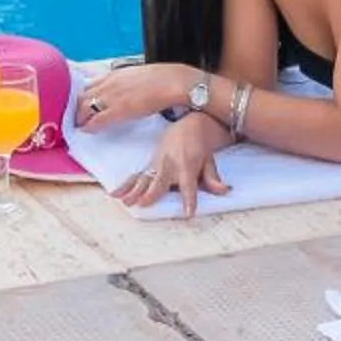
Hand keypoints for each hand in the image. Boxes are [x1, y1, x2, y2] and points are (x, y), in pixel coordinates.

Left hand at [71, 64, 201, 130]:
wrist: (176, 82)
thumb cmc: (164, 78)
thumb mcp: (140, 75)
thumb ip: (127, 81)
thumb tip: (126, 89)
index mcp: (116, 74)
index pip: (89, 84)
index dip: (83, 96)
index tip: (82, 104)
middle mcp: (110, 83)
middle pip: (83, 95)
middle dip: (78, 107)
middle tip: (77, 117)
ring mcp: (113, 96)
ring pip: (85, 107)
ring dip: (80, 117)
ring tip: (80, 125)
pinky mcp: (120, 110)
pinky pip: (97, 119)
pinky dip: (89, 125)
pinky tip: (88, 130)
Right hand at [112, 113, 228, 216]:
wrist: (187, 127)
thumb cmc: (200, 148)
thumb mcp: (210, 161)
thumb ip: (213, 178)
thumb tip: (224, 191)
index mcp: (187, 165)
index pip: (189, 185)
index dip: (189, 199)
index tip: (188, 213)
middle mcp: (170, 166)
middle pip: (160, 182)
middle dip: (152, 193)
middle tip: (143, 203)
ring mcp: (157, 165)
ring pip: (144, 180)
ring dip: (134, 191)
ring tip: (125, 202)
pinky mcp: (149, 165)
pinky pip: (136, 177)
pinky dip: (125, 185)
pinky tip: (115, 194)